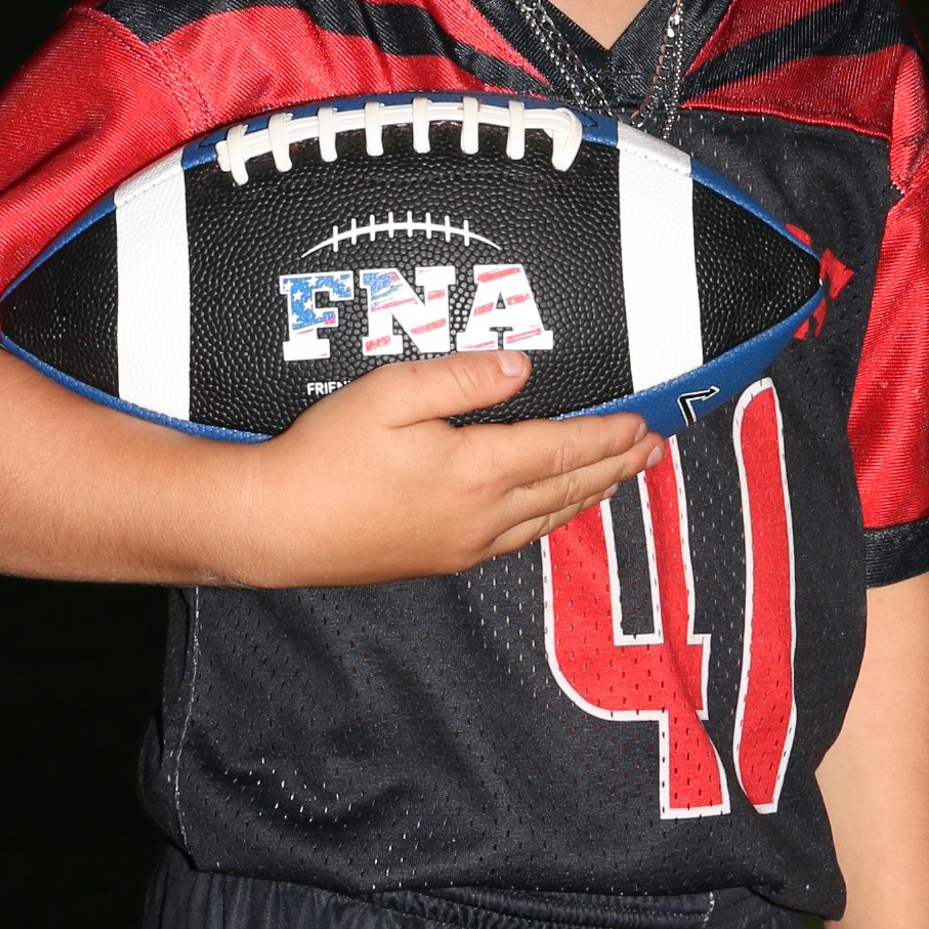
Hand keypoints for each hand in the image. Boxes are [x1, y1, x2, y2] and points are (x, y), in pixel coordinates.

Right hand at [235, 348, 662, 585]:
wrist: (275, 528)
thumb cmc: (323, 456)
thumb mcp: (389, 394)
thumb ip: (461, 378)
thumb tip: (522, 368)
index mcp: (476, 469)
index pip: (563, 446)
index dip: (608, 434)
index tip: (644, 422)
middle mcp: (483, 516)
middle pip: (568, 486)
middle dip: (616, 465)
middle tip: (653, 447)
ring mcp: (465, 545)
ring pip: (549, 517)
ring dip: (591, 492)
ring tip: (620, 474)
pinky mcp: (444, 560)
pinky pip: (520, 537)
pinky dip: (553, 516)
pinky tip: (555, 506)